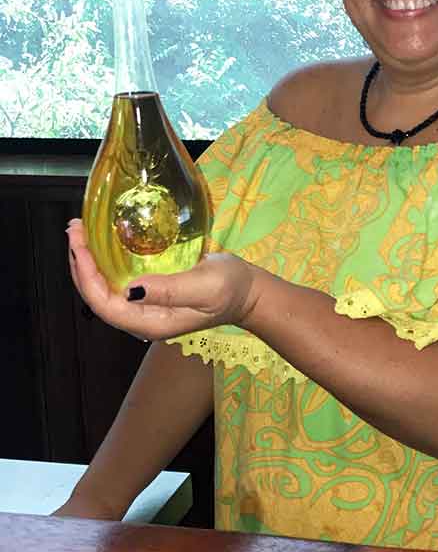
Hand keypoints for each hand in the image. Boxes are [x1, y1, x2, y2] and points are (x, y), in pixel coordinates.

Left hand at [66, 218, 261, 342]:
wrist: (249, 293)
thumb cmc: (231, 289)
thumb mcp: (205, 286)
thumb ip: (170, 290)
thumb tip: (132, 289)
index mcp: (151, 322)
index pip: (104, 304)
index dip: (86, 275)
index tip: (79, 244)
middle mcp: (142, 318)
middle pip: (97, 297)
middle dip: (80, 264)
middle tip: (74, 229)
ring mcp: (144, 308)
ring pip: (104, 289)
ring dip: (88, 262)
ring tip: (80, 232)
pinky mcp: (150, 295)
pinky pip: (117, 281)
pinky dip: (104, 262)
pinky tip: (102, 244)